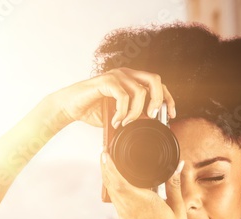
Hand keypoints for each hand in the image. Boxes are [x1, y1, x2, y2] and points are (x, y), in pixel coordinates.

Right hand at [45, 67, 176, 128]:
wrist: (69, 107)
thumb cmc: (92, 110)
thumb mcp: (118, 114)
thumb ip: (134, 115)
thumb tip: (150, 123)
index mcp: (131, 79)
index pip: (157, 84)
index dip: (168, 98)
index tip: (170, 115)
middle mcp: (126, 73)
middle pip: (155, 80)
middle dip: (158, 100)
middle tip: (152, 117)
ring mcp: (116, 75)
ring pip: (140, 91)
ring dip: (135, 112)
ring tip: (125, 123)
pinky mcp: (106, 81)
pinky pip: (123, 97)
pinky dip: (122, 113)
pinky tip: (116, 121)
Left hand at [101, 151, 186, 218]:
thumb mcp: (178, 209)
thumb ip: (174, 185)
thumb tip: (178, 165)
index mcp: (141, 201)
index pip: (119, 180)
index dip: (109, 166)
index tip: (104, 153)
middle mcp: (128, 209)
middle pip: (111, 185)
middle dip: (106, 169)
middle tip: (104, 154)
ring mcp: (124, 218)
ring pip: (113, 195)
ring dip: (110, 180)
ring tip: (111, 167)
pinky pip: (118, 205)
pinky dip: (117, 193)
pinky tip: (124, 189)